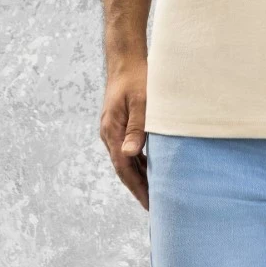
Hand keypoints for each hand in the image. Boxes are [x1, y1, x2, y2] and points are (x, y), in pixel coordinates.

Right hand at [100, 59, 149, 210]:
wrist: (126, 60)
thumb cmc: (137, 78)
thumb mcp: (141, 102)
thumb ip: (137, 127)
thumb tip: (130, 154)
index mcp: (112, 131)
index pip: (125, 168)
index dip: (138, 187)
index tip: (150, 204)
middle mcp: (110, 134)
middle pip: (124, 168)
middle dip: (139, 188)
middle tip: (155, 207)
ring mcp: (113, 130)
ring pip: (126, 160)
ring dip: (139, 176)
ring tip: (155, 193)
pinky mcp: (120, 125)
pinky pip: (128, 149)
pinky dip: (139, 162)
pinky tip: (151, 168)